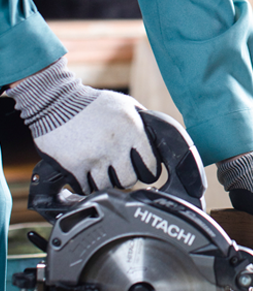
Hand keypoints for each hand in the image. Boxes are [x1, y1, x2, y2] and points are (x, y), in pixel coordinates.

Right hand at [10, 58, 159, 192]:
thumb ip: (142, 120)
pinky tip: (87, 173)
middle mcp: (115, 145)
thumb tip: (157, 136)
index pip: (150, 165)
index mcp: (132, 129)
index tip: (145, 171)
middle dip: (126, 177)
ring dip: (106, 181)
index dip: (149, 170)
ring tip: (102, 170)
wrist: (57, 102)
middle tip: (121, 170)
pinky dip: (87, 184)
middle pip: (129, 181)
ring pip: (107, 187)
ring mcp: (94, 157)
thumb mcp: (124, 104)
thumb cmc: (93, 103)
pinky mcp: (75, 167)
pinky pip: (86, 188)